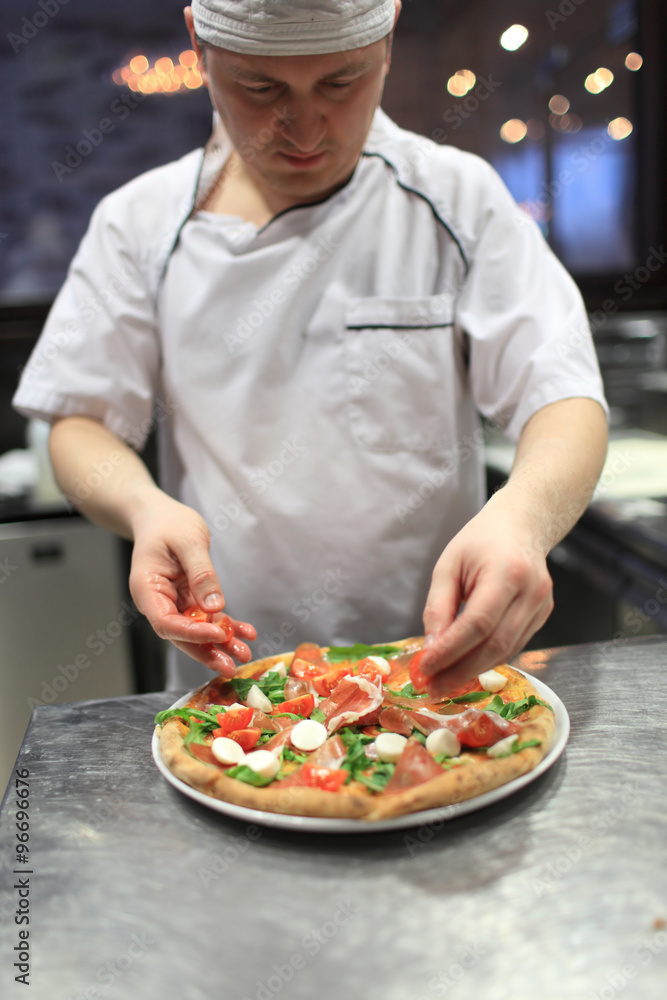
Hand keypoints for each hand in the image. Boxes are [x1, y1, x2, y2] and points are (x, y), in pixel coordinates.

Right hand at [128, 493, 255, 674]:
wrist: (158, 516)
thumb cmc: (168, 523)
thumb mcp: (188, 541)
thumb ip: (201, 574)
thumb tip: (216, 606)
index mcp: (147, 589)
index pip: (166, 622)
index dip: (191, 633)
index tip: (218, 635)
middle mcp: (157, 601)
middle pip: (181, 634)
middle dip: (207, 650)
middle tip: (231, 666)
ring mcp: (173, 603)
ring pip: (196, 630)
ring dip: (220, 643)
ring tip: (245, 653)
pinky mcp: (188, 600)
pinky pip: (207, 618)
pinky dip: (226, 626)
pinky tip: (246, 633)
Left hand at [418, 495, 553, 697]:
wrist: (521, 526)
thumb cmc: (480, 542)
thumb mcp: (448, 566)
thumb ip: (438, 608)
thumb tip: (431, 650)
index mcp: (507, 572)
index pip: (478, 623)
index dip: (451, 651)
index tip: (425, 668)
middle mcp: (531, 592)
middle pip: (495, 645)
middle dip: (461, 671)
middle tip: (432, 687)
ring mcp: (542, 606)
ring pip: (506, 651)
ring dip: (473, 671)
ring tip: (443, 681)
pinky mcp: (543, 616)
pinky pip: (513, 646)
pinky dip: (488, 659)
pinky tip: (465, 665)